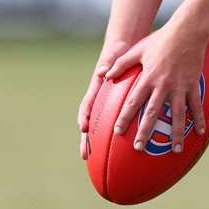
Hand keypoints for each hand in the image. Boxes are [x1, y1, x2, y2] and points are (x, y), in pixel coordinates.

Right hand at [78, 39, 130, 158]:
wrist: (122, 47)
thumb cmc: (116, 52)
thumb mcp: (113, 55)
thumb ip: (107, 64)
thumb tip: (102, 71)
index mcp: (96, 87)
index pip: (88, 104)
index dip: (84, 116)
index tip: (83, 128)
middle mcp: (99, 98)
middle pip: (90, 121)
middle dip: (86, 138)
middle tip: (84, 154)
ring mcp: (107, 103)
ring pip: (101, 125)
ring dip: (99, 141)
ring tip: (99, 160)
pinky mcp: (116, 104)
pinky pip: (115, 120)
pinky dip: (116, 133)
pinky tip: (124, 148)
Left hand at [107, 24, 206, 154]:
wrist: (186, 31)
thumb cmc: (161, 39)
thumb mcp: (138, 49)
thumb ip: (121, 63)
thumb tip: (104, 74)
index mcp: (148, 77)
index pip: (133, 101)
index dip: (125, 117)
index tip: (118, 131)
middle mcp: (163, 85)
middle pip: (152, 113)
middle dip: (145, 132)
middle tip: (139, 148)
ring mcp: (179, 86)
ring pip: (177, 115)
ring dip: (176, 134)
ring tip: (176, 150)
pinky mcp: (193, 84)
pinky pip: (196, 105)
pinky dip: (198, 119)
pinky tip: (200, 132)